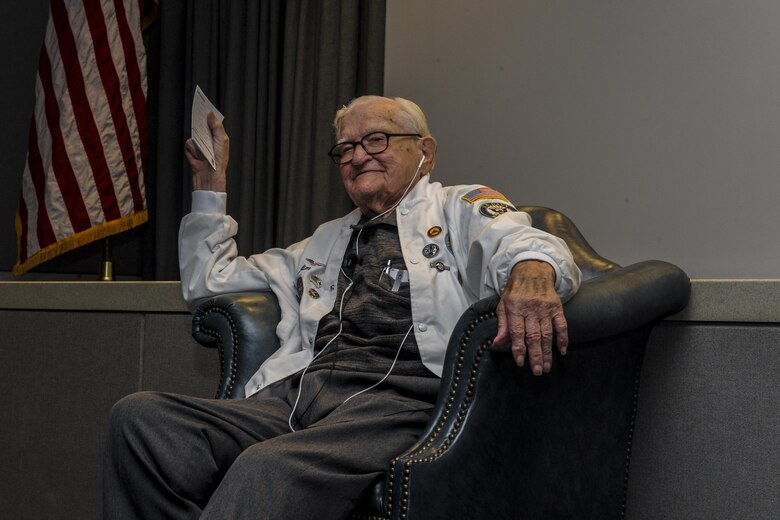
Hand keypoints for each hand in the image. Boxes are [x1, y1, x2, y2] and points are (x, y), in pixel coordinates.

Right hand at [184, 112, 228, 191]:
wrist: (210, 176)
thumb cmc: (219, 160)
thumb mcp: (222, 140)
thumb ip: (216, 126)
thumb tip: (210, 114)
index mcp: (217, 137)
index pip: (211, 123)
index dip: (207, 115)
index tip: (203, 106)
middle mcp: (208, 141)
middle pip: (200, 128)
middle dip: (200, 126)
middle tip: (198, 120)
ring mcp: (200, 146)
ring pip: (193, 137)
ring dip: (198, 145)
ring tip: (204, 154)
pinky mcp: (192, 152)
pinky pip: (189, 145)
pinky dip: (193, 151)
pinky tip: (198, 159)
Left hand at [494, 260, 567, 374]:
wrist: (532, 270)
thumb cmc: (515, 290)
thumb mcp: (503, 304)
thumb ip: (502, 325)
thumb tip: (497, 343)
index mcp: (515, 308)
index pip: (517, 332)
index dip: (519, 348)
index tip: (520, 362)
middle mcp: (530, 309)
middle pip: (533, 336)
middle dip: (535, 355)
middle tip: (537, 371)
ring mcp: (545, 308)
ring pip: (547, 334)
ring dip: (547, 352)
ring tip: (546, 367)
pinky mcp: (557, 307)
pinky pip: (561, 325)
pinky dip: (563, 339)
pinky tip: (562, 351)